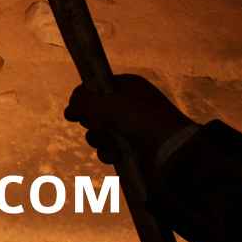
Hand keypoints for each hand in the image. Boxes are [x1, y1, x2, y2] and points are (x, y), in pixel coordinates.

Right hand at [64, 75, 196, 167]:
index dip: (83, 98)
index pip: (96, 87)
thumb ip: (82, 101)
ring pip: (99, 131)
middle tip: (98, 124)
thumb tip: (70, 108)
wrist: (171, 151)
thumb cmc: (140, 120)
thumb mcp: (105, 103)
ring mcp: (131, 127)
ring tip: (108, 142)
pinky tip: (115, 155)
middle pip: (94, 110)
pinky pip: (109, 148)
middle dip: (91, 121)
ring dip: (98, 138)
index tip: (74, 110)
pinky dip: (108, 152)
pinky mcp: (132, 148)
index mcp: (128, 86)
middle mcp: (129, 104)